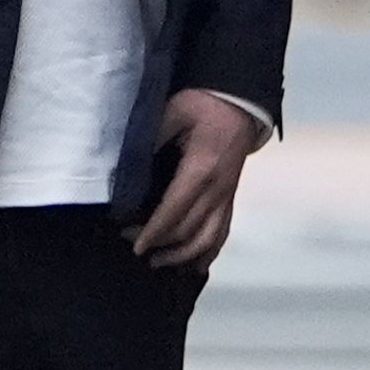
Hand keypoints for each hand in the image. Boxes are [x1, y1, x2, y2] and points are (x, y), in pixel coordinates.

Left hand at [131, 89, 260, 270]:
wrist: (240, 103)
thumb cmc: (204, 105)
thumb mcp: (173, 112)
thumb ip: (151, 139)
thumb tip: (128, 168)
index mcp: (200, 169)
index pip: (174, 211)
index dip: (153, 231)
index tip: (133, 243)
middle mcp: (217, 189)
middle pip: (188, 230)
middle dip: (160, 244)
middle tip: (134, 246)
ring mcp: (227, 196)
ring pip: (209, 239)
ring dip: (184, 256)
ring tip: (160, 262)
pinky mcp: (230, 197)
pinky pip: (223, 232)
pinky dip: (209, 252)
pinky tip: (195, 266)